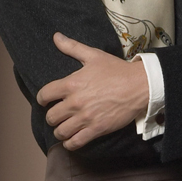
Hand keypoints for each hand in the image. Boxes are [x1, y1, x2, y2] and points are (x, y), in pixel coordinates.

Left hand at [36, 33, 148, 148]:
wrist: (139, 86)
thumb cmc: (116, 70)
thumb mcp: (93, 55)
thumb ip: (72, 47)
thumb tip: (56, 36)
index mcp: (71, 84)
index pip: (44, 95)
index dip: (42, 99)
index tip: (45, 101)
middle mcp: (75, 103)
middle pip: (51, 117)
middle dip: (52, 116)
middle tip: (57, 115)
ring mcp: (85, 118)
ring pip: (61, 132)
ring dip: (60, 131)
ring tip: (64, 128)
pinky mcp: (96, 129)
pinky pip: (75, 143)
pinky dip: (70, 144)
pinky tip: (71, 140)